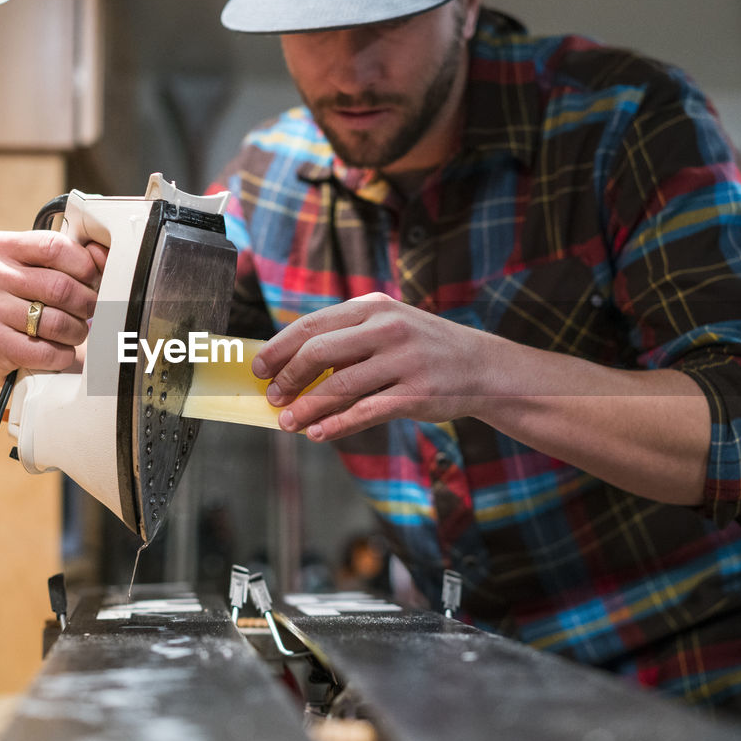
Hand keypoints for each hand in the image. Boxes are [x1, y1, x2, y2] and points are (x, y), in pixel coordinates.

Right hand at [0, 230, 107, 382]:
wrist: (10, 344)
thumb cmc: (37, 299)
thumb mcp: (55, 270)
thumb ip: (81, 257)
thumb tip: (100, 253)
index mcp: (3, 246)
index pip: (54, 247)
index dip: (85, 267)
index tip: (93, 280)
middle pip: (59, 287)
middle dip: (86, 304)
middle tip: (89, 311)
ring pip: (56, 323)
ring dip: (76, 331)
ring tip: (74, 331)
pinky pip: (46, 353)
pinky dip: (62, 355)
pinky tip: (59, 350)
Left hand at [251, 293, 493, 440]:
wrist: (482, 367)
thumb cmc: (423, 348)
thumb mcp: (389, 326)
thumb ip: (347, 338)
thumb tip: (292, 365)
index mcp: (373, 308)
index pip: (312, 324)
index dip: (279, 348)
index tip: (258, 368)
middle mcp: (387, 328)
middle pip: (320, 352)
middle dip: (289, 377)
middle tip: (273, 397)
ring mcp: (404, 361)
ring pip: (339, 386)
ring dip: (307, 408)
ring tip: (288, 422)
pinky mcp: (416, 394)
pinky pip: (365, 412)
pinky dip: (336, 425)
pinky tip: (318, 433)